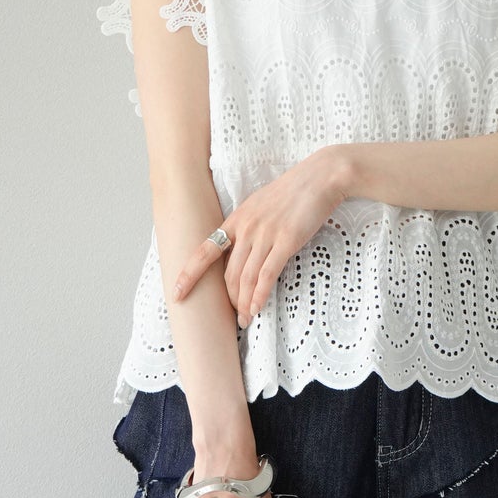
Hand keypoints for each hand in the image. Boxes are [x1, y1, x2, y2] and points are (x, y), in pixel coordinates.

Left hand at [171, 148, 349, 328]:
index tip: (177, 293)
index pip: (205, 251)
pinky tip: (256, 309)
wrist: (320, 177)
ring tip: (244, 320)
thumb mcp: (260, 205)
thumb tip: (241, 250)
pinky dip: (259, 296)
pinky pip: (267, 274)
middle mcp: (246, 228)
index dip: (189, 274)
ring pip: (246, 277)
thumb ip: (248, 226)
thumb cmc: (293, 192)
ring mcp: (265, 234)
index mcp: (236, 219)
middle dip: (228, 300)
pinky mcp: (286, 241)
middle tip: (233, 317)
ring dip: (243, 303)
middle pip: (228, 273)